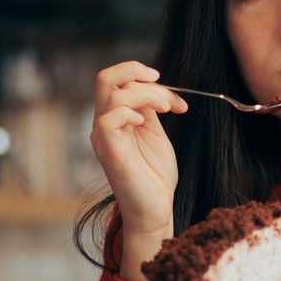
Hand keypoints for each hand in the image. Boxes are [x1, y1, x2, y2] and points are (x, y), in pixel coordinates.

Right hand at [91, 61, 187, 280]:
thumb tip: (154, 88)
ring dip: (146, 93)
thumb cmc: (155, 176)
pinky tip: (145, 122)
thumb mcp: (155, 135)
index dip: (150, 82)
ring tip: (167, 108)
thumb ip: (150, 111)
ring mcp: (104, 137)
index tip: (176, 101)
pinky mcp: (110, 151)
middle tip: (160, 81)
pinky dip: (130, 111)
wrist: (155, 209)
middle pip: (106, 78)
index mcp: (116, 120)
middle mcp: (105, 125)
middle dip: (136, 71)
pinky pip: (109, 118)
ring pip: (112, 93)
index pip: (120, 82)